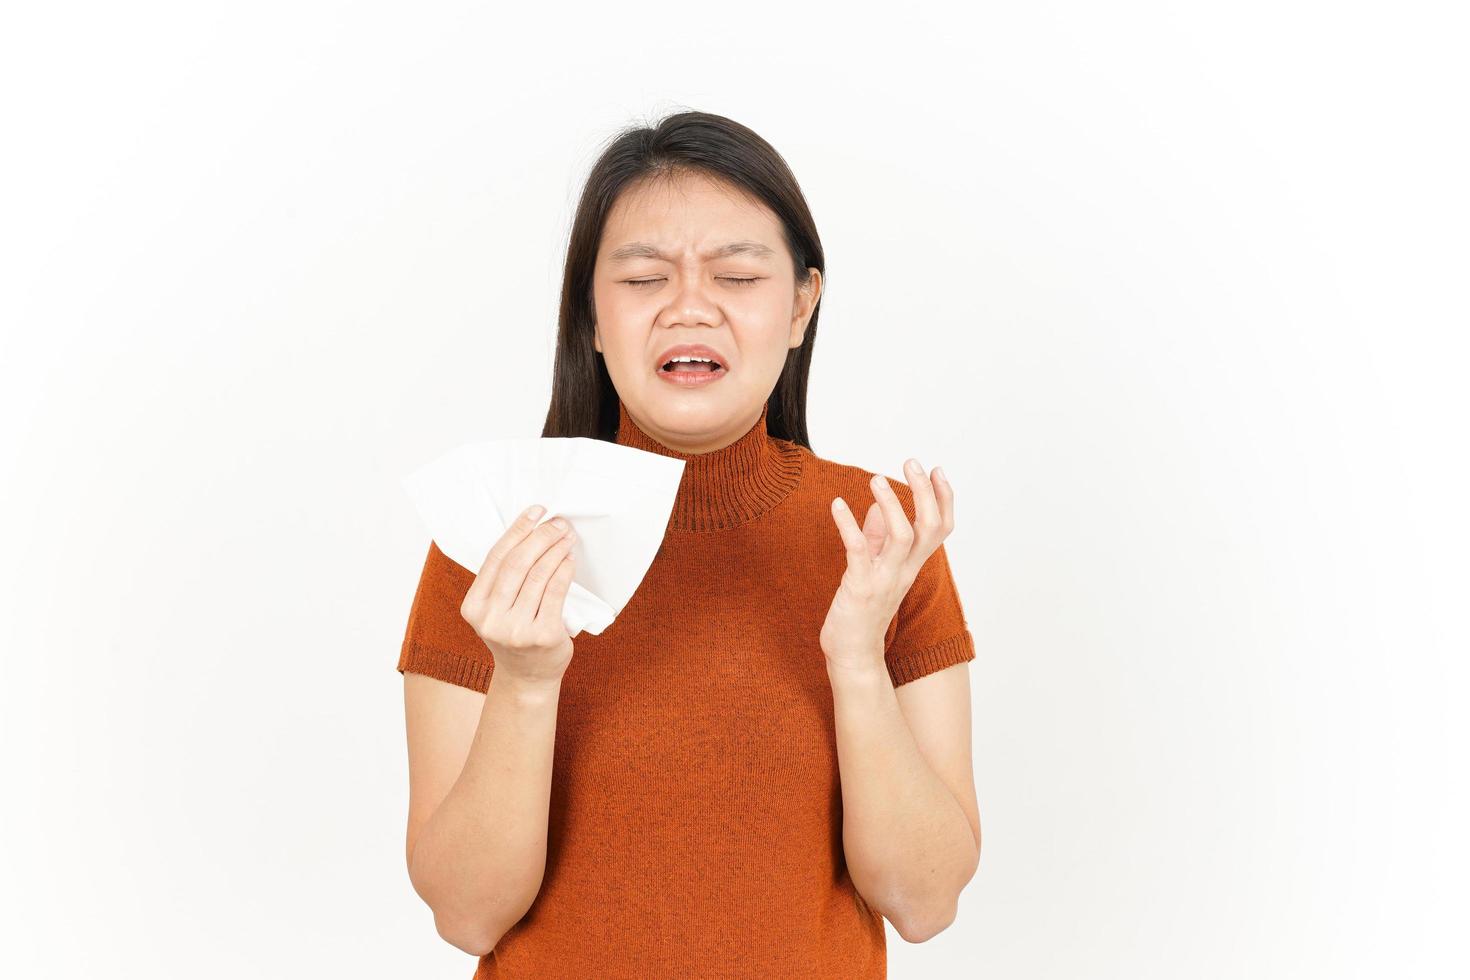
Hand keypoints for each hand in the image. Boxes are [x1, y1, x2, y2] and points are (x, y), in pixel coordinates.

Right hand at [460, 504, 578, 686]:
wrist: (528, 678)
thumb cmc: (515, 634)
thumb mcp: (496, 609)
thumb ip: (503, 578)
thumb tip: (531, 529)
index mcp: (473, 608)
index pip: (496, 558)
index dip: (517, 530)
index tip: (536, 511)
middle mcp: (491, 620)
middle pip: (517, 564)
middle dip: (540, 537)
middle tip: (558, 523)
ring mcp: (517, 631)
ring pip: (538, 576)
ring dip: (555, 550)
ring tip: (567, 537)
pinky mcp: (544, 637)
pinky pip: (556, 593)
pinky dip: (564, 571)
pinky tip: (569, 559)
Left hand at [820, 459, 954, 672]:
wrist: (852, 655)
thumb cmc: (862, 610)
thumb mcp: (874, 568)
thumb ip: (877, 537)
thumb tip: (880, 506)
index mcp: (911, 565)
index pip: (940, 529)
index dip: (944, 499)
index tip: (937, 469)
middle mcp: (904, 571)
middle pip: (929, 527)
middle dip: (925, 492)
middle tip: (912, 463)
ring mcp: (884, 580)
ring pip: (901, 536)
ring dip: (891, 504)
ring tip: (876, 479)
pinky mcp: (860, 588)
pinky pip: (858, 551)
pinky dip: (849, 526)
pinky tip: (837, 505)